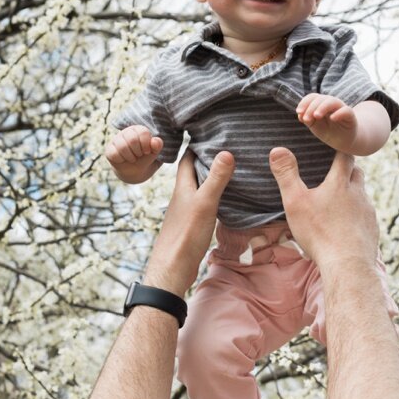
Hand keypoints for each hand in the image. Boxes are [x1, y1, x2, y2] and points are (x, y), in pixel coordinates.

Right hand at [105, 126, 163, 179]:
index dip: (146, 144)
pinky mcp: (109, 149)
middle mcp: (126, 132)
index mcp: (138, 129)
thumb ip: (157, 146)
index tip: (147, 151)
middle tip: (139, 155)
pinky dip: (122, 160)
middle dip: (138, 152)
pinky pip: (114, 154)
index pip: (143, 132)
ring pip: (122, 147)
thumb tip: (155, 141)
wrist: (136, 171)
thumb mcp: (154, 152)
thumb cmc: (145, 158)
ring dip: (131, 157)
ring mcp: (116, 140)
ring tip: (133, 158)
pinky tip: (123, 160)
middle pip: (132, 139)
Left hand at [143, 150, 233, 292]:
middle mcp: (181, 196)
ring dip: (209, 175)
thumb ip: (215, 179)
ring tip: (226, 167)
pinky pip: (203, 201)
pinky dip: (212, 193)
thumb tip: (225, 152)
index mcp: (182, 187)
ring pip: (197, 186)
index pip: (187, 158)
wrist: (172, 267)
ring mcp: (185, 210)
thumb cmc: (186, 235)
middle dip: (204, 157)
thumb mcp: (204, 203)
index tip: (207, 130)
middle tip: (221, 144)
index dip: (196, 143)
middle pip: (192, 171)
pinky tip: (223, 196)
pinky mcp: (191, 223)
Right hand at [270, 145, 379, 275]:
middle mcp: (358, 193)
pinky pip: (365, 214)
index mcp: (340, 183)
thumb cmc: (319, 232)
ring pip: (362, 194)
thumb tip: (277, 149)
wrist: (348, 264)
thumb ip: (286, 175)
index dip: (340, 149)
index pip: (345, 156)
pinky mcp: (372, 228)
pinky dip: (356, 214)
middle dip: (347, 170)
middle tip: (333, 172)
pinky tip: (344, 224)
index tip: (333, 145)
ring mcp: (368, 211)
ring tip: (337, 200)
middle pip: (357, 173)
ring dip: (352, 193)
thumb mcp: (295, 202)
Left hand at [297, 93, 360, 153]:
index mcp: (321, 104)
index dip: (304, 102)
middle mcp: (331, 104)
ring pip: (333, 101)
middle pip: (321, 99)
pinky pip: (346, 110)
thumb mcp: (314, 125)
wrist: (342, 140)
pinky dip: (339, 113)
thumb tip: (300, 114)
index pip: (313, 97)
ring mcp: (341, 109)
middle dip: (311, 108)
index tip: (298, 112)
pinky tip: (332, 118)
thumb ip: (307, 119)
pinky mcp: (350, 116)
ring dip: (322, 107)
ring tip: (316, 116)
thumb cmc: (327, 130)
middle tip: (306, 119)